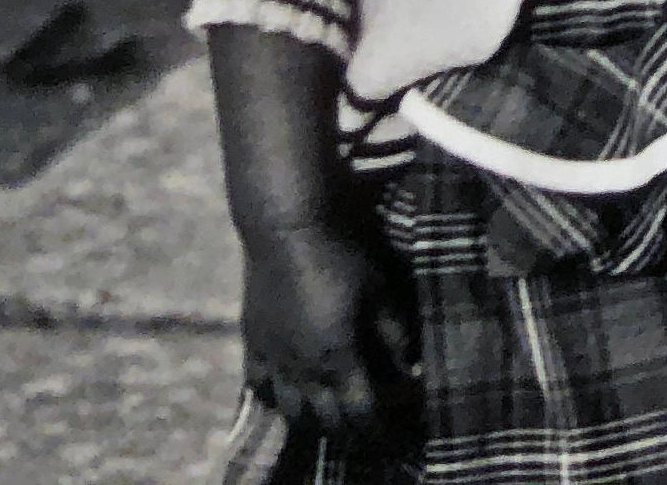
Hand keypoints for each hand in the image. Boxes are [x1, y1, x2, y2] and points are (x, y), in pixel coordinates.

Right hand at [240, 212, 417, 463]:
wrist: (286, 227)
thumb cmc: (341, 252)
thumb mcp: (379, 289)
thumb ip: (395, 332)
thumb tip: (413, 364)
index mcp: (338, 358)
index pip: (360, 414)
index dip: (378, 432)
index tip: (393, 439)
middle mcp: (303, 370)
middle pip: (325, 421)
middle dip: (348, 433)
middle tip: (364, 434)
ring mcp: (274, 359)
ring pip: (290, 412)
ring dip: (312, 420)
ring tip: (329, 417)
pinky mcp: (253, 342)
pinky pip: (259, 387)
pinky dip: (275, 398)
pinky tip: (288, 393)